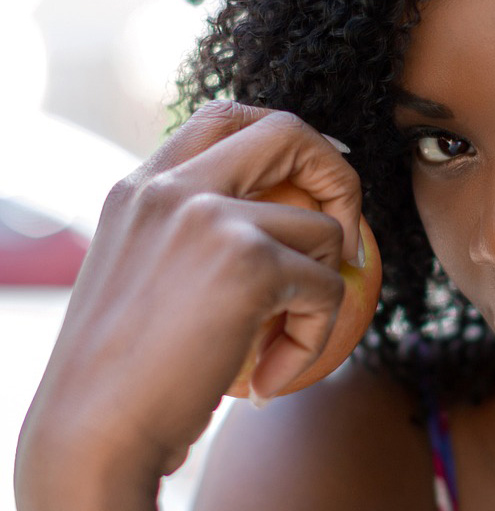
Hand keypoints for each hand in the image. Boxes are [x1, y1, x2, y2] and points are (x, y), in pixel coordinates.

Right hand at [15, 101, 361, 509]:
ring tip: (281, 343)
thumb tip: (286, 222)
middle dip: (337, 175)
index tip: (310, 187)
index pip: (224, 118)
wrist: (91, 434)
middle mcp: (173, 186)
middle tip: (345, 239)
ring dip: (323, 292)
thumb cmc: (123, 371)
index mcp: (143, 185)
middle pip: (288, 131)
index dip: (284, 141)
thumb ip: (199, 235)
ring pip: (325, 230)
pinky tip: (271, 376)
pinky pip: (328, 288)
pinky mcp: (248, 261)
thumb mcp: (147, 274)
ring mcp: (210, 216)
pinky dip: (315, 335)